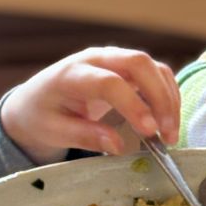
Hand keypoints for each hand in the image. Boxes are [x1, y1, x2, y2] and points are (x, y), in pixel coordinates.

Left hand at [0, 47, 180, 163]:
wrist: (35, 101)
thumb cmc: (42, 116)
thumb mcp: (54, 131)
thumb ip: (85, 136)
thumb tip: (118, 146)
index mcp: (72, 74)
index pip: (110, 82)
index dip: (133, 105)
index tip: (149, 132)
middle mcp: (96, 59)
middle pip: (139, 63)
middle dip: (160, 97)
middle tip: (168, 133)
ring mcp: (114, 59)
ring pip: (153, 67)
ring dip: (168, 99)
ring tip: (171, 134)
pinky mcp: (127, 67)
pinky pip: (156, 73)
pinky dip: (168, 95)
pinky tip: (168, 120)